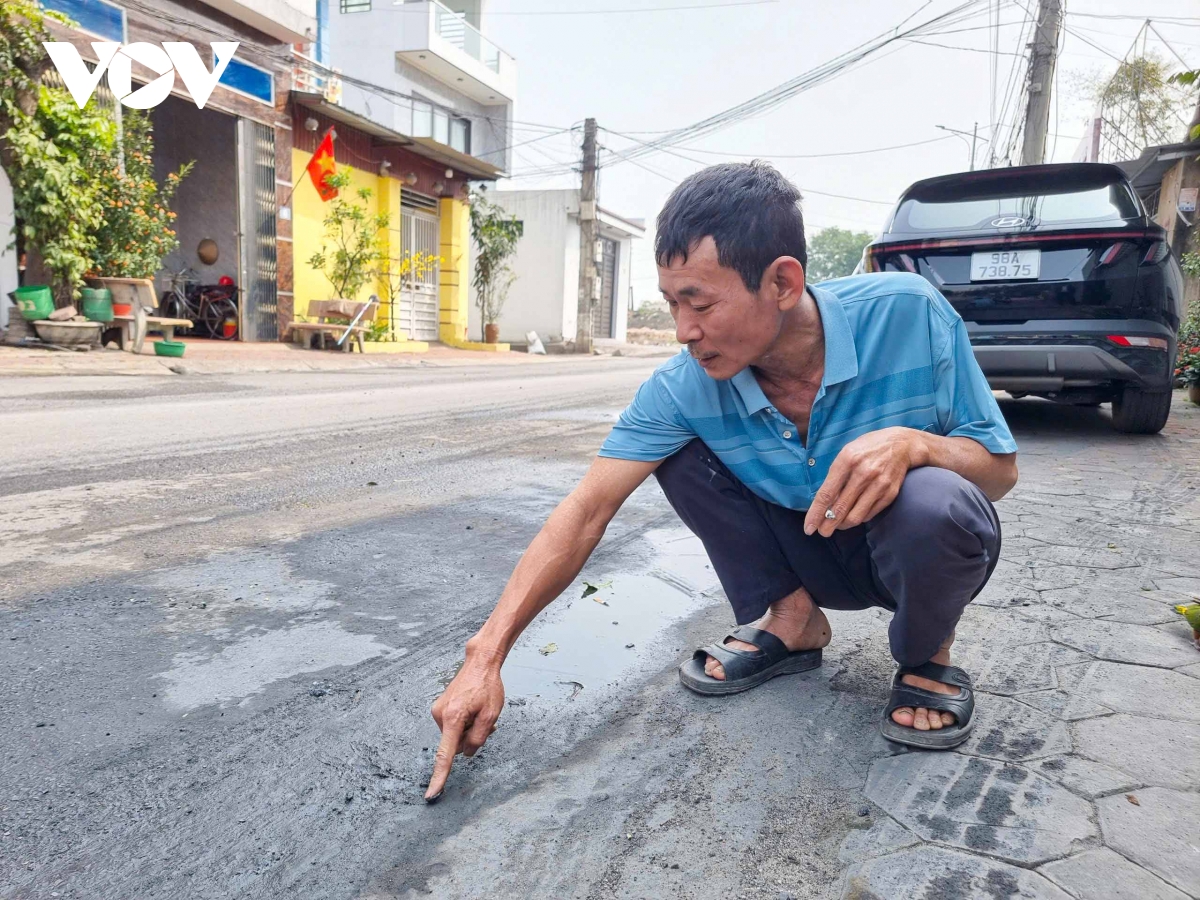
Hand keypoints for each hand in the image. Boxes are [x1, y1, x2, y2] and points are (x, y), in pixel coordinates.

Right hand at [425, 651, 505, 801]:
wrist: (479, 663)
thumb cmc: (487, 687)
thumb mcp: (490, 716)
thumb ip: (478, 739)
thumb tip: (465, 754)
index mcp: (452, 719)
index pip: (445, 755)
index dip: (440, 777)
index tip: (431, 794)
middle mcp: (440, 716)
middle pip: (456, 744)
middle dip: (471, 738)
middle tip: (486, 721)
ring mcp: (438, 711)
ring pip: (455, 736)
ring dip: (469, 730)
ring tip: (480, 711)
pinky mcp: (439, 709)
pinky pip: (453, 727)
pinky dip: (465, 724)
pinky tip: (474, 710)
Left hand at [803, 427, 923, 536]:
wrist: (902, 444)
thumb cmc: (868, 448)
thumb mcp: (846, 453)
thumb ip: (834, 476)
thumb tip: (823, 503)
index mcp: (847, 460)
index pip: (826, 494)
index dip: (816, 514)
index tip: (808, 528)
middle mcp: (863, 473)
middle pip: (840, 509)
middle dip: (828, 525)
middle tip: (822, 532)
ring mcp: (879, 484)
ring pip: (855, 516)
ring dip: (843, 525)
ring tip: (837, 525)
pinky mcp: (890, 493)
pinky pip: (869, 514)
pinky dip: (858, 518)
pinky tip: (853, 515)